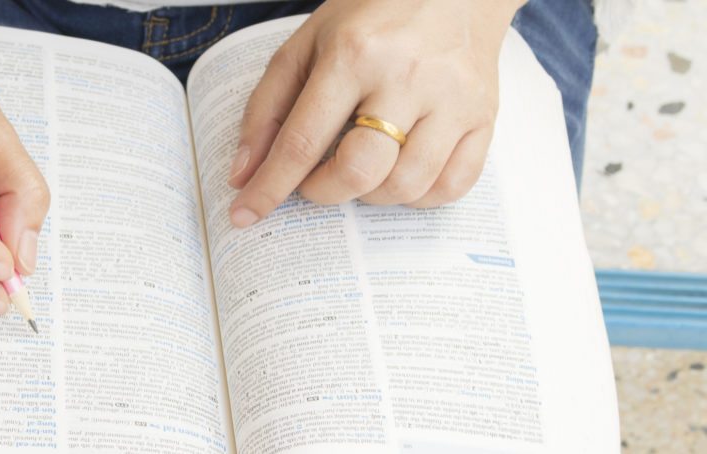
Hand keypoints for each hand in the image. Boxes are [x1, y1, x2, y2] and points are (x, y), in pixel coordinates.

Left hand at [227, 0, 523, 226]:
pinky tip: (401, 172)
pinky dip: (419, 196)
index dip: (270, 188)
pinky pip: (452, 186)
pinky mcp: (485, 117)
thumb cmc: (371, 16)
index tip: (246, 215)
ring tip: (362, 166)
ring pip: (406, 186)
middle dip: (324, 192)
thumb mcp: (306, 45)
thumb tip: (245, 175)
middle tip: (315, 180)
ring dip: (371, 195)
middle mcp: (407, 77)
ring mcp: (453, 100)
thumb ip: (268, 109)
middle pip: (359, 172)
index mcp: (354, 54)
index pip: (303, 141)